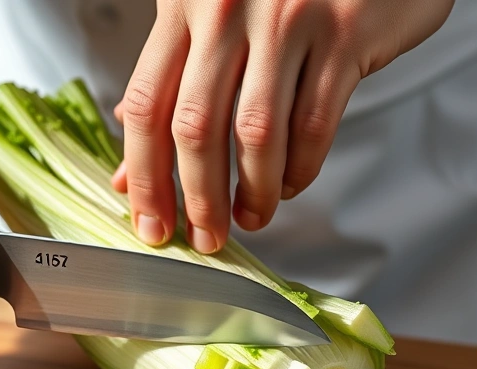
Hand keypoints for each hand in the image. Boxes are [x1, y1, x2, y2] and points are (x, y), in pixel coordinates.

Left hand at [110, 0, 452, 252]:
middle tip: (205, 237)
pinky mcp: (344, 32)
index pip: (149, 104)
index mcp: (186, 3)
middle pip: (196, 126)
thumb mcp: (213, 14)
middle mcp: (229, 7)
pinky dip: (300, 167)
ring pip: (257, 132)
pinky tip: (289, 184)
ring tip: (251, 218)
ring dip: (252, 192)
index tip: (151, 221)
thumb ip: (173, 80)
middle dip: (197, 197)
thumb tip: (132, 166)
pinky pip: (313, 122)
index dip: (145, 175)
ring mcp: (289, 18)